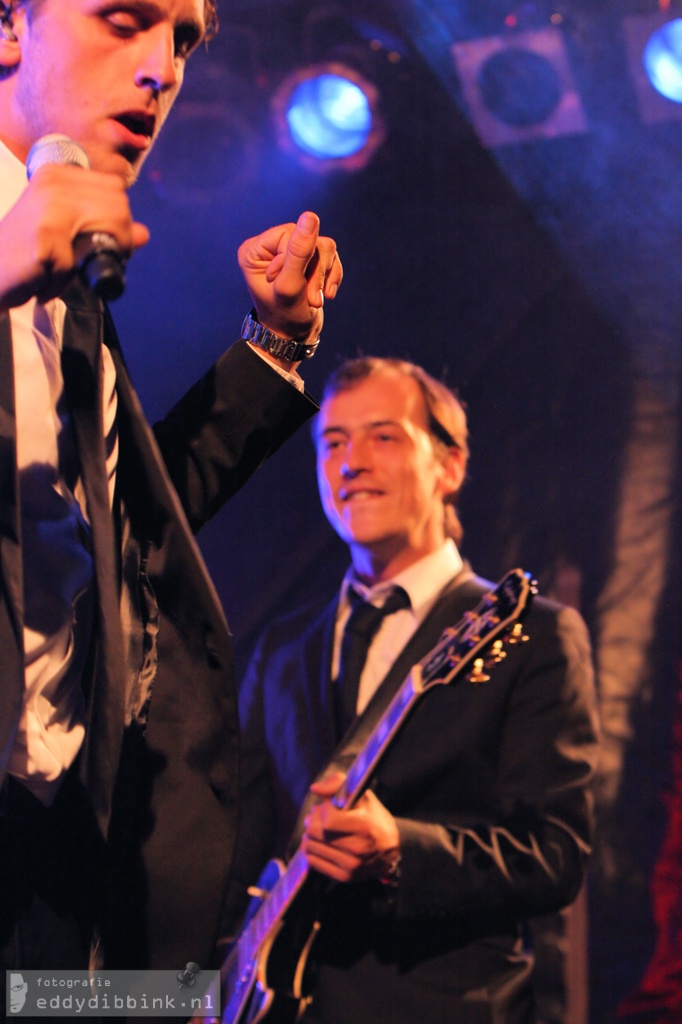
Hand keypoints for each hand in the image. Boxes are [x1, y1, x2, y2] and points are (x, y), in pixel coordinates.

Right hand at [0, 164, 148, 310]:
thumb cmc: (28, 253)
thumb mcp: (69, 234)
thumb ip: (105, 229)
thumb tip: (144, 233)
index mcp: (61, 174)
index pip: (116, 190)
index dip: (119, 221)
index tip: (99, 242)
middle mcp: (54, 182)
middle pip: (118, 209)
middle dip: (115, 242)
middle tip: (85, 262)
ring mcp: (48, 206)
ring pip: (107, 231)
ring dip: (92, 262)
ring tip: (64, 270)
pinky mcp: (43, 235)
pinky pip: (76, 264)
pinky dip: (62, 282)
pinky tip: (44, 279)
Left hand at [237, 211, 341, 343]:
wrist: (294, 338)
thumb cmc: (285, 316)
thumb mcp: (291, 286)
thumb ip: (299, 252)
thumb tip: (311, 216)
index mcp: (254, 250)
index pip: (289, 235)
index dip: (299, 260)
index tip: (292, 286)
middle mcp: (270, 247)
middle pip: (308, 238)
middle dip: (315, 270)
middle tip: (312, 298)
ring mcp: (290, 253)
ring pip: (322, 246)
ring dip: (324, 275)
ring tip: (317, 299)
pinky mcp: (307, 260)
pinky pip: (330, 254)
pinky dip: (332, 275)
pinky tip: (327, 295)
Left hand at [301, 772, 400, 883]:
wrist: (390, 851)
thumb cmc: (375, 819)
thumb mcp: (363, 796)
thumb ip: (339, 784)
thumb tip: (314, 789)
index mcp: (364, 826)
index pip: (328, 820)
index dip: (323, 809)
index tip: (328, 805)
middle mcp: (358, 848)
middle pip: (316, 833)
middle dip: (313, 820)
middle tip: (318, 815)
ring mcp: (350, 865)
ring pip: (311, 847)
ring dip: (310, 834)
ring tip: (319, 829)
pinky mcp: (344, 877)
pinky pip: (314, 861)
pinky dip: (312, 850)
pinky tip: (320, 843)